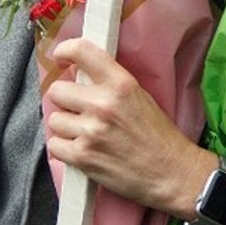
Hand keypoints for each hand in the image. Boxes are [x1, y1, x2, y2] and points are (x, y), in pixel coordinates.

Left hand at [43, 36, 216, 217]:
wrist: (171, 172)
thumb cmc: (159, 136)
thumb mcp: (140, 96)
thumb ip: (110, 84)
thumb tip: (80, 76)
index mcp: (121, 84)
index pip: (81, 51)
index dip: (65, 51)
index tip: (61, 57)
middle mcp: (104, 104)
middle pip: (57, 90)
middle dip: (66, 100)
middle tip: (80, 110)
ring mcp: (91, 131)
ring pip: (54, 119)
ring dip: (66, 127)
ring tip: (86, 134)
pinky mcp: (82, 157)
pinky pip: (54, 145)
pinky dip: (64, 148)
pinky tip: (83, 150)